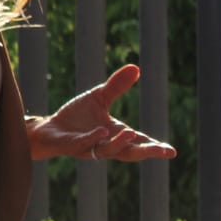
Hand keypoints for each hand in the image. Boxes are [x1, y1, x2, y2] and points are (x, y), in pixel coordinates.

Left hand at [28, 65, 176, 162]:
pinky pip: (85, 144)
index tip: (171, 151)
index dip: (154, 147)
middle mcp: (105, 144)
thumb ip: (117, 86)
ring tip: (131, 133)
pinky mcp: (72, 146)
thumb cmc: (76, 116)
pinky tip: (103, 131)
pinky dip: (94, 138)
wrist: (49, 128)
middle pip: (130, 153)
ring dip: (120, 143)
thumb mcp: (98, 97)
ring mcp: (89, 147)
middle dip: (146, 152)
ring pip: (108, 151)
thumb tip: (136, 68)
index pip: (138, 143)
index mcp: (115, 134)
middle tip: (164, 151)